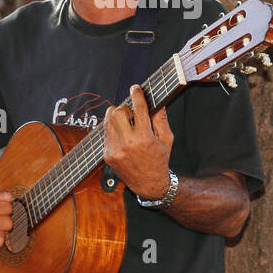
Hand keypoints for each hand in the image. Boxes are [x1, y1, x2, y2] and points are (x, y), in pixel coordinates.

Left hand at [103, 85, 173, 199]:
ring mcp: (114, 150)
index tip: (135, 88)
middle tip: (131, 112)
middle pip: (117, 112)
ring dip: (115, 117)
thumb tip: (157, 102)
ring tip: (126, 122)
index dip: (137, 95)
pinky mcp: (107, 155)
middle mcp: (127, 144)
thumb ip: (160, 119)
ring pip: (107, 121)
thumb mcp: (166, 139)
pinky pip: (106, 134)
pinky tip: (122, 134)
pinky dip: (113, 130)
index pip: (138, 110)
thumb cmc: (160, 160)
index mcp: (144, 139)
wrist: (149, 183)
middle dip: (124, 108)